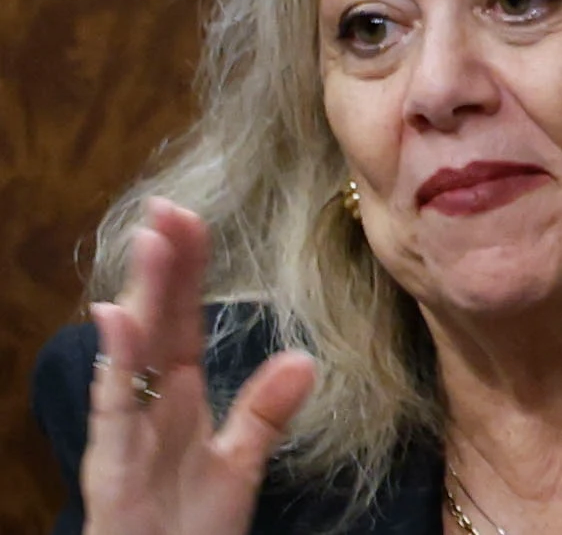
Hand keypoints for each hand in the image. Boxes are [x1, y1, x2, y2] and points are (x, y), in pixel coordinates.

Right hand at [76, 200, 318, 534]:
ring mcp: (126, 434)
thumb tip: (304, 358)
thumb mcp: (239, 467)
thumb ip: (265, 413)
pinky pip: (114, 409)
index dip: (188, 270)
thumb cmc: (186, 531)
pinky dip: (116, 362)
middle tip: (168, 205)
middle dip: (162, 267)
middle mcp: (146, 407)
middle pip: (157, 324)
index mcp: (176, 399)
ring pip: (132, 354)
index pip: (183, 321)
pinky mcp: (113, 467)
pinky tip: (117, 317)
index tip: (191, 217)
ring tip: (152, 239)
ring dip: (142, 295)